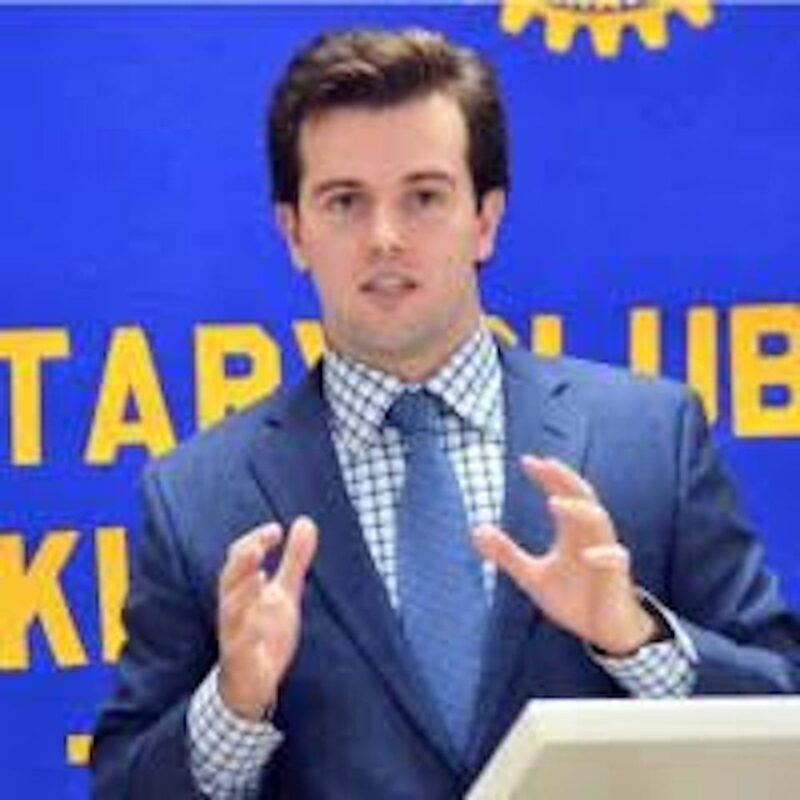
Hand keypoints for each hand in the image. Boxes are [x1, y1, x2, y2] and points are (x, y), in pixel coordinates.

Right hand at [217, 516, 317, 720]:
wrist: (253, 685)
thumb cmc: (264, 634)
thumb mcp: (285, 593)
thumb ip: (294, 559)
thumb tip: (305, 521)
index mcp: (243, 590)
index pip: (240, 559)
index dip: (255, 541)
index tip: (276, 529)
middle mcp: (235, 609)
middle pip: (229, 579)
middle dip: (243, 560)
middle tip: (259, 544)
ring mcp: (235, 635)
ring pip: (230, 611)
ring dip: (242, 592)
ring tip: (258, 574)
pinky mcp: (241, 661)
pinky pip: (238, 647)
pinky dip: (245, 634)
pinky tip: (256, 625)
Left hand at [473, 456, 654, 655]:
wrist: (605, 632)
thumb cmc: (573, 599)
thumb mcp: (532, 577)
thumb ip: (506, 554)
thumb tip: (476, 529)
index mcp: (572, 533)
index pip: (562, 494)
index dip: (547, 476)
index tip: (526, 461)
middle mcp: (591, 536)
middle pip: (583, 497)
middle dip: (564, 479)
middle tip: (544, 464)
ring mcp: (605, 555)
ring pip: (600, 522)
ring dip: (578, 511)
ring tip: (553, 502)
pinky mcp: (617, 578)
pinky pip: (615, 560)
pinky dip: (603, 555)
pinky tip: (587, 555)